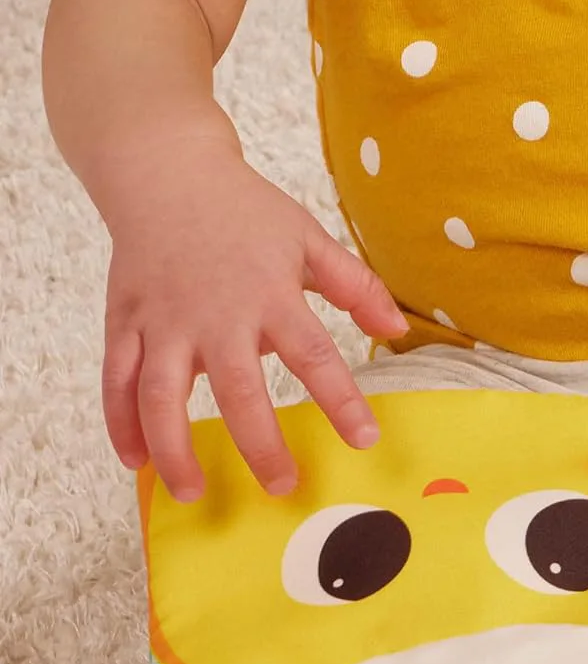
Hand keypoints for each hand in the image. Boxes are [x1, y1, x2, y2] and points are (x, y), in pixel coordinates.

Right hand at [101, 143, 407, 501]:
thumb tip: (395, 330)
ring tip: (193, 493)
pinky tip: (137, 462)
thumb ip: (355, 286)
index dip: (342, 401)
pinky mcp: (124, 321)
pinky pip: (116, 380)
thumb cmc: (244, 209)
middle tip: (282, 487)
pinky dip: (120, 423)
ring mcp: (163, 320)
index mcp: (270, 295)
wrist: (164, 170)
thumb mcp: (309, 237)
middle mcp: (215, 314)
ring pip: (162, 396)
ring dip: (175, 448)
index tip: (365, 439)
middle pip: (238, 390)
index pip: (315, 357)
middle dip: (260, 444)